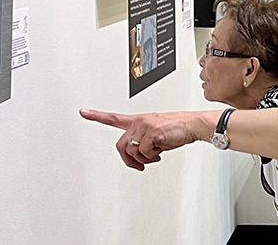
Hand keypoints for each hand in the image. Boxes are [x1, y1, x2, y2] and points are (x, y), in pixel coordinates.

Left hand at [79, 109, 201, 170]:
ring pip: (132, 150)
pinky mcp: (152, 132)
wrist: (193, 124)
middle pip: (120, 144)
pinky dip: (152, 157)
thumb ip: (143, 141)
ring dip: (143, 158)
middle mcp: (139, 121)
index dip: (97, 116)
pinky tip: (160, 152)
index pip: (113, 117)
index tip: (83, 112)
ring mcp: (145, 126)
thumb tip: (138, 156)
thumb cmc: (178, 129)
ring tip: (155, 155)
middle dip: (128, 159)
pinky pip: (144, 153)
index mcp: (138, 119)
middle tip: (139, 164)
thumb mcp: (157, 134)